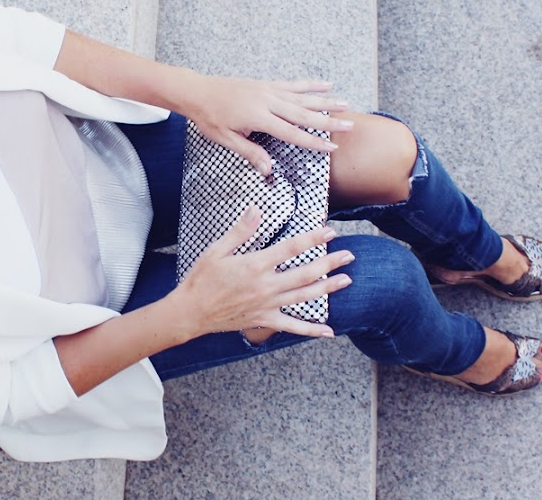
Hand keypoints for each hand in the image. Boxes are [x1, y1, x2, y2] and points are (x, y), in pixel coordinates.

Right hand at [175, 207, 353, 337]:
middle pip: (306, 273)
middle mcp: (266, 286)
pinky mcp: (264, 320)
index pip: (291, 248)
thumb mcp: (217, 250)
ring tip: (346, 280)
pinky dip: (311, 330)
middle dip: (330, 263)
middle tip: (349, 255)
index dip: (313, 238)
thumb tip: (256, 209)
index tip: (329, 231)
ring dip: (328, 288)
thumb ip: (240, 231)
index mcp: (255, 265)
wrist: (191, 311)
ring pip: (304, 296)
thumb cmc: (202, 279)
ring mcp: (268, 305)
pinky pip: (293, 326)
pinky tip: (329, 331)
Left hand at [180, 73, 354, 175]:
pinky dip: (310, 85)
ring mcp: (268, 90)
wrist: (198, 92)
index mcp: (258, 117)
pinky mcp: (266, 84)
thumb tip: (268, 169)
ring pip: (302, 97)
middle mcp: (267, 101)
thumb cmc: (210, 118)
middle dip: (328, 120)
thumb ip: (250, 153)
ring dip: (325, 101)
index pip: (291, 132)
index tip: (332, 146)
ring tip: (346, 104)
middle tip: (350, 124)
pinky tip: (326, 85)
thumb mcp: (226, 140)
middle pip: (303, 113)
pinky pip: (293, 84)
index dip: (313, 141)